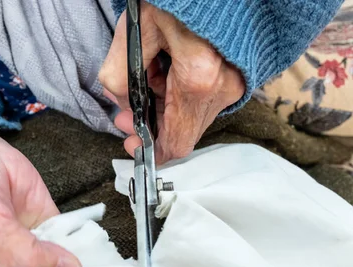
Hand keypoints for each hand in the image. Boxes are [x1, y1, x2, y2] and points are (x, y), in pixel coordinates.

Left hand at [99, 2, 244, 163]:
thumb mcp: (134, 30)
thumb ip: (118, 76)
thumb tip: (123, 105)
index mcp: (199, 80)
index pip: (177, 142)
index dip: (150, 148)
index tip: (132, 140)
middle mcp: (223, 88)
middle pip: (182, 131)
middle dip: (152, 122)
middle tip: (128, 105)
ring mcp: (234, 82)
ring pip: (191, 116)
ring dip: (164, 105)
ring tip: (149, 74)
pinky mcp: (236, 75)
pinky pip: (202, 99)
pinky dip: (179, 93)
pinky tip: (165, 70)